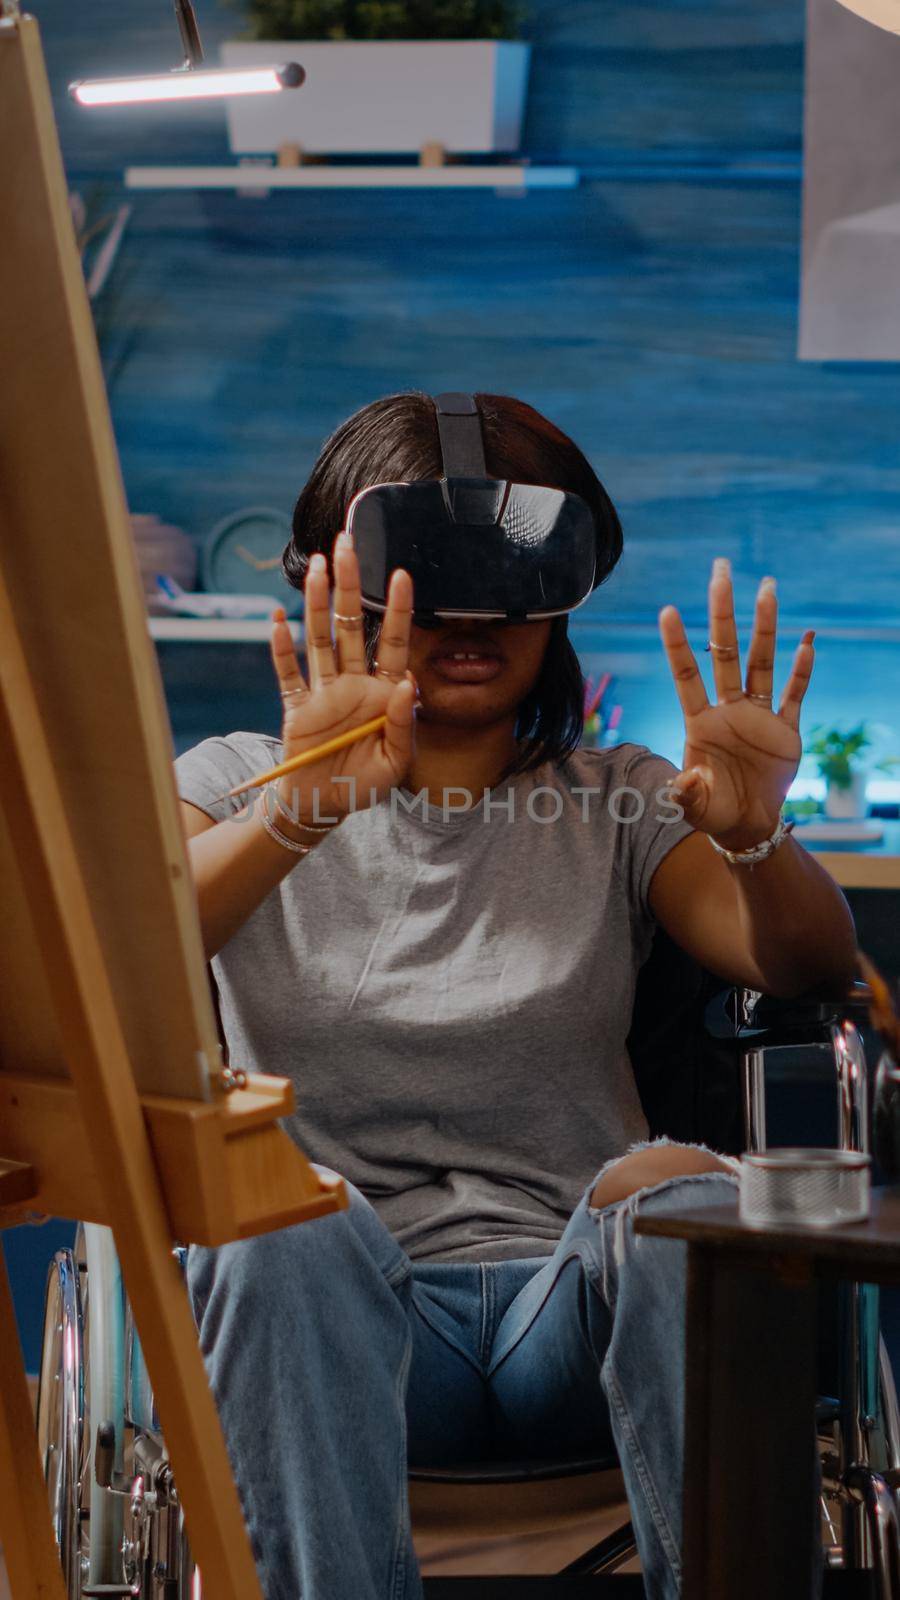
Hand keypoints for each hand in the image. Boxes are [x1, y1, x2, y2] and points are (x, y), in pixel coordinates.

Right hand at [269, 530, 416, 827]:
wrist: (324, 808)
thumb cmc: (365, 786)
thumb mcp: (396, 763)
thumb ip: (404, 724)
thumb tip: (410, 684)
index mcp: (383, 694)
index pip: (394, 642)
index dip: (398, 609)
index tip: (402, 574)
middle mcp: (353, 684)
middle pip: (351, 625)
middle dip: (349, 585)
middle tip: (346, 544)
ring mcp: (323, 692)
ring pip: (319, 638)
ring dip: (315, 602)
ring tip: (316, 565)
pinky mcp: (296, 708)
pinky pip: (287, 673)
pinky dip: (281, 648)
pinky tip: (279, 618)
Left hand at [658, 558, 814, 850]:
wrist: (748, 825)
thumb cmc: (713, 812)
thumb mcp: (695, 806)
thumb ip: (687, 792)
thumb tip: (682, 783)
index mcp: (701, 722)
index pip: (687, 675)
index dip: (678, 645)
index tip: (667, 610)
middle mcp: (728, 709)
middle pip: (724, 652)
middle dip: (723, 611)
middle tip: (720, 570)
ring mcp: (758, 715)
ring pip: (761, 662)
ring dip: (765, 626)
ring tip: (767, 587)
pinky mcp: (786, 729)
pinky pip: (794, 694)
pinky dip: (801, 671)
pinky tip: (806, 641)